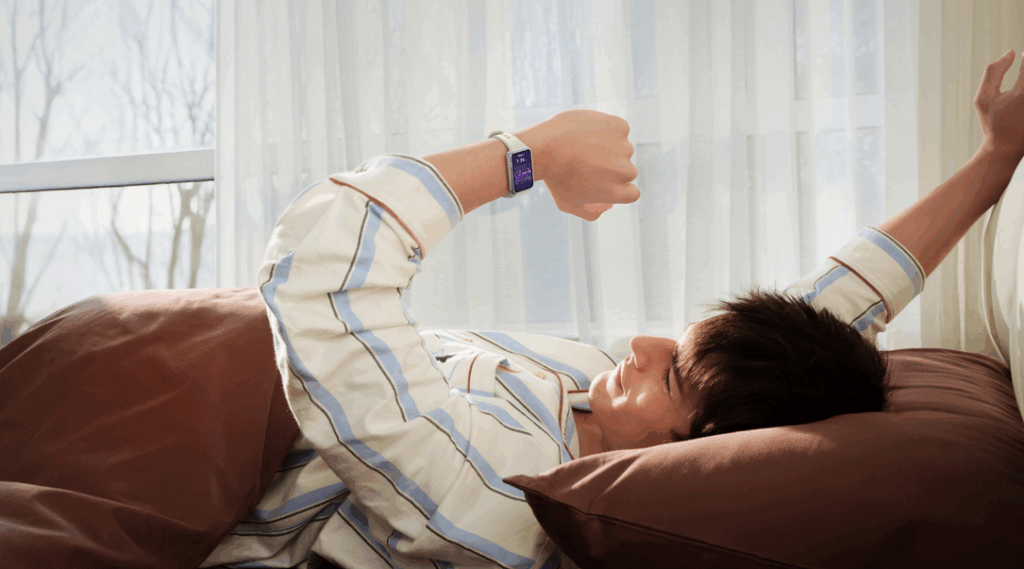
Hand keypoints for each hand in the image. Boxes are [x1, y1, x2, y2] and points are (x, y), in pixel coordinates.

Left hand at [517, 110, 639, 220]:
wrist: (544, 147)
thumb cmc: (553, 177)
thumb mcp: (568, 204)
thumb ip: (591, 212)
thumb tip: (608, 205)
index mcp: (617, 192)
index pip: (632, 193)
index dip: (618, 187)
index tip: (604, 180)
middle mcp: (625, 171)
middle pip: (627, 170)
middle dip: (612, 166)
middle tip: (588, 161)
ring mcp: (624, 147)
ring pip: (622, 148)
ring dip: (609, 147)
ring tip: (584, 146)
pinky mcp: (619, 126)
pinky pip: (618, 129)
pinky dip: (607, 129)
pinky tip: (588, 132)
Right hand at [975, 49, 1023, 161]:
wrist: (1006, 149)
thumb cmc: (992, 123)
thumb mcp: (983, 98)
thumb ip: (993, 72)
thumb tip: (1011, 52)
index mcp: (1022, 92)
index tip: (1020, 57)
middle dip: (1023, 75)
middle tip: (1018, 82)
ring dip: (1022, 86)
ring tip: (1015, 97)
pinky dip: (1023, 93)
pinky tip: (1018, 102)